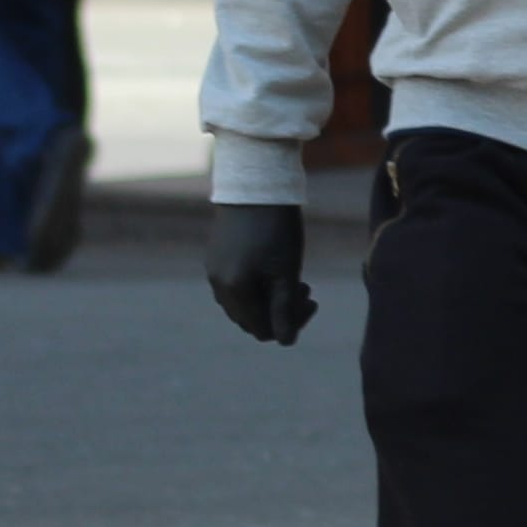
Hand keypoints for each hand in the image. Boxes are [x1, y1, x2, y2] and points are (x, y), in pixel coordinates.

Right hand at [205, 203, 315, 344]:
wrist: (255, 183)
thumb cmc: (276, 228)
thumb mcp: (286, 272)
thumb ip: (285, 309)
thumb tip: (286, 343)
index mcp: (233, 291)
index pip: (263, 329)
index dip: (291, 324)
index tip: (312, 301)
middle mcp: (217, 284)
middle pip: (251, 318)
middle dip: (281, 311)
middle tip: (305, 289)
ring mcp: (214, 269)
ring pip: (245, 301)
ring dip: (271, 298)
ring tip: (294, 279)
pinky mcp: (216, 255)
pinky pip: (237, 284)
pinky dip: (258, 284)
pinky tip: (275, 267)